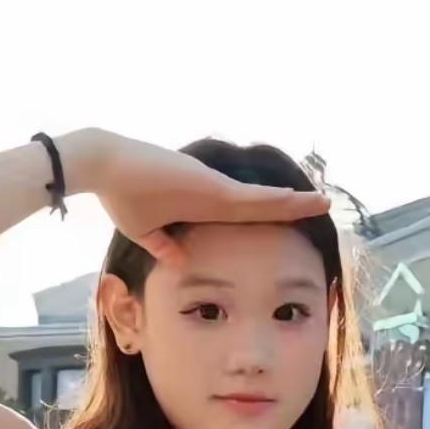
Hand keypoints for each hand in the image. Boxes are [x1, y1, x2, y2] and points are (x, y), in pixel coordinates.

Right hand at [62, 129, 329, 266]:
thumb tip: (179, 260)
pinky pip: (251, 197)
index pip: (247, 216)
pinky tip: (298, 201)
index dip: (272, 219)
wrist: (104, 168)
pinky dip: (275, 200)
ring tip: (324, 202)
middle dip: (294, 208)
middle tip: (324, 207)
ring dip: (295, 202)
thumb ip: (163, 245)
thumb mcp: (144, 230)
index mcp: (203, 208)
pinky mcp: (211, 185)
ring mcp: (215, 189)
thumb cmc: (121, 195)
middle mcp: (215, 196)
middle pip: (264, 206)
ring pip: (264, 199)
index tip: (295, 222)